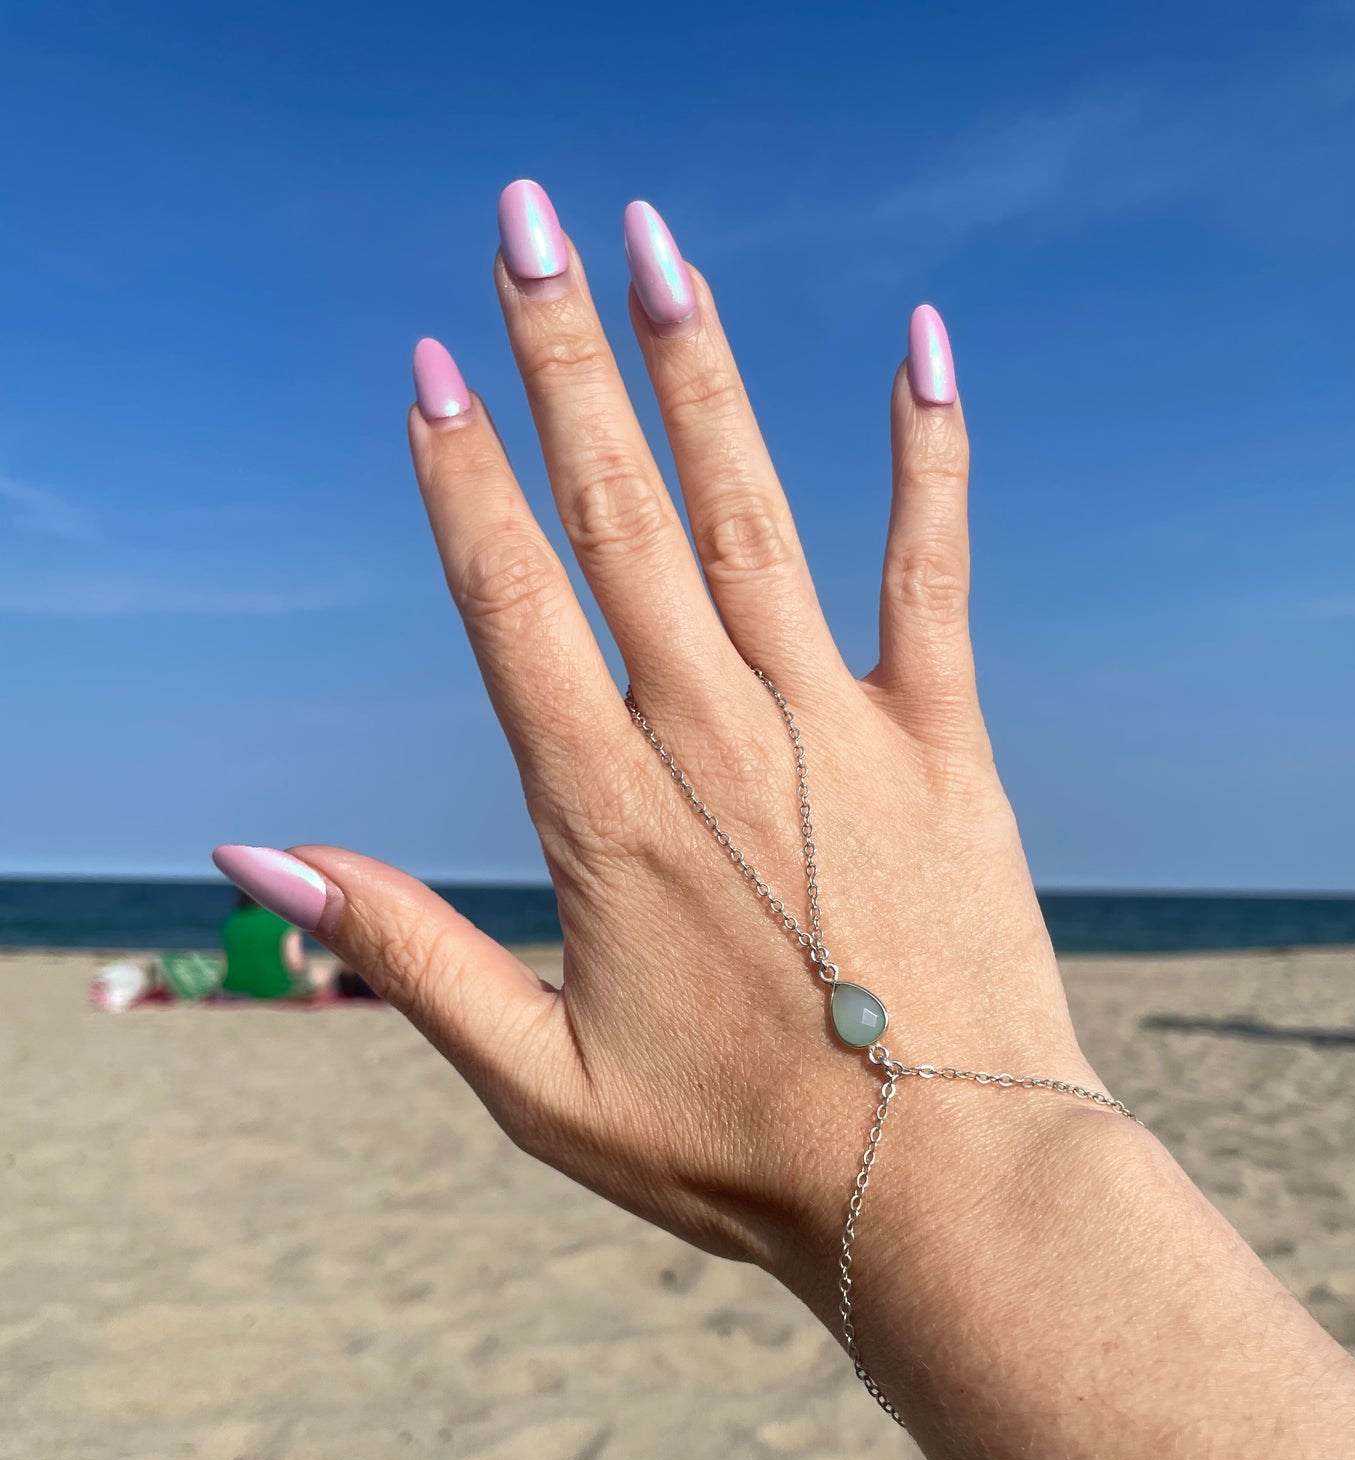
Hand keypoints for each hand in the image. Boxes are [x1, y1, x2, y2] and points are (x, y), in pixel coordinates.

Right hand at [217, 185, 1109, 1320]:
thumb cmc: (734, 1152)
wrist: (939, 1189)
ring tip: (649, 244)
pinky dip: (929, 457)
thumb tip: (260, 855)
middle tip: (520, 223)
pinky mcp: (943, 744)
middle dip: (558, 361)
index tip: (430, 367)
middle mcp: (710, 737)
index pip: (508, 601)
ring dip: (693, 370)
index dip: (460, 477)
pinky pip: (932, 570)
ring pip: (747, 510)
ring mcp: (834, 728)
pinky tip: (922, 347)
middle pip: (615, 514)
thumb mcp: (535, 1081)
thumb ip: (402, 952)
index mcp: (603, 812)